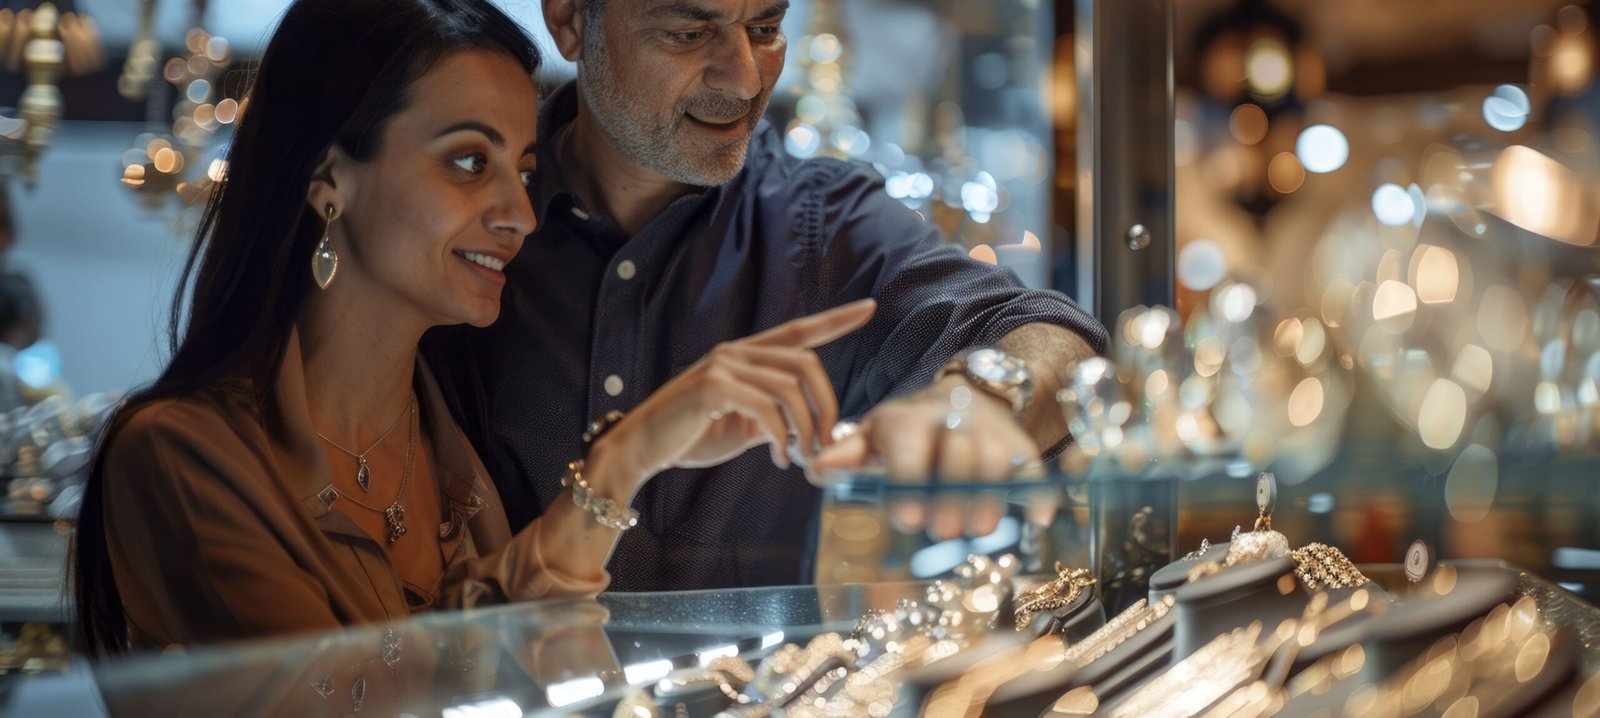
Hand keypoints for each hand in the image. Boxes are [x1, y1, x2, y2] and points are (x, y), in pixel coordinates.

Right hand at [592, 299, 876, 495]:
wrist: (642, 448)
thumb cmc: (691, 436)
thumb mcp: (742, 426)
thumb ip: (773, 418)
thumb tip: (807, 430)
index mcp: (745, 356)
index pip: (798, 330)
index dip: (834, 319)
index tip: (868, 309)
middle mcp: (736, 351)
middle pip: (806, 362)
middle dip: (827, 405)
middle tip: (828, 442)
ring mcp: (723, 365)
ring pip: (790, 388)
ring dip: (806, 428)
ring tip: (803, 457)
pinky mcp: (712, 386)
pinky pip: (765, 407)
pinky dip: (781, 437)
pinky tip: (780, 459)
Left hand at [810, 375, 1055, 539]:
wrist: (964, 397)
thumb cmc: (909, 430)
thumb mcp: (874, 436)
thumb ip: (847, 456)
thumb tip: (811, 469)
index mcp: (908, 421)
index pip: (909, 447)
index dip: (910, 481)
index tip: (910, 520)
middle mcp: (952, 421)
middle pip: (957, 452)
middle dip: (952, 492)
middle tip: (945, 531)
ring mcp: (990, 432)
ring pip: (997, 458)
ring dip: (991, 495)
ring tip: (982, 530)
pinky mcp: (1020, 446)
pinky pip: (1033, 466)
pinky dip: (1038, 491)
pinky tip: (1037, 518)